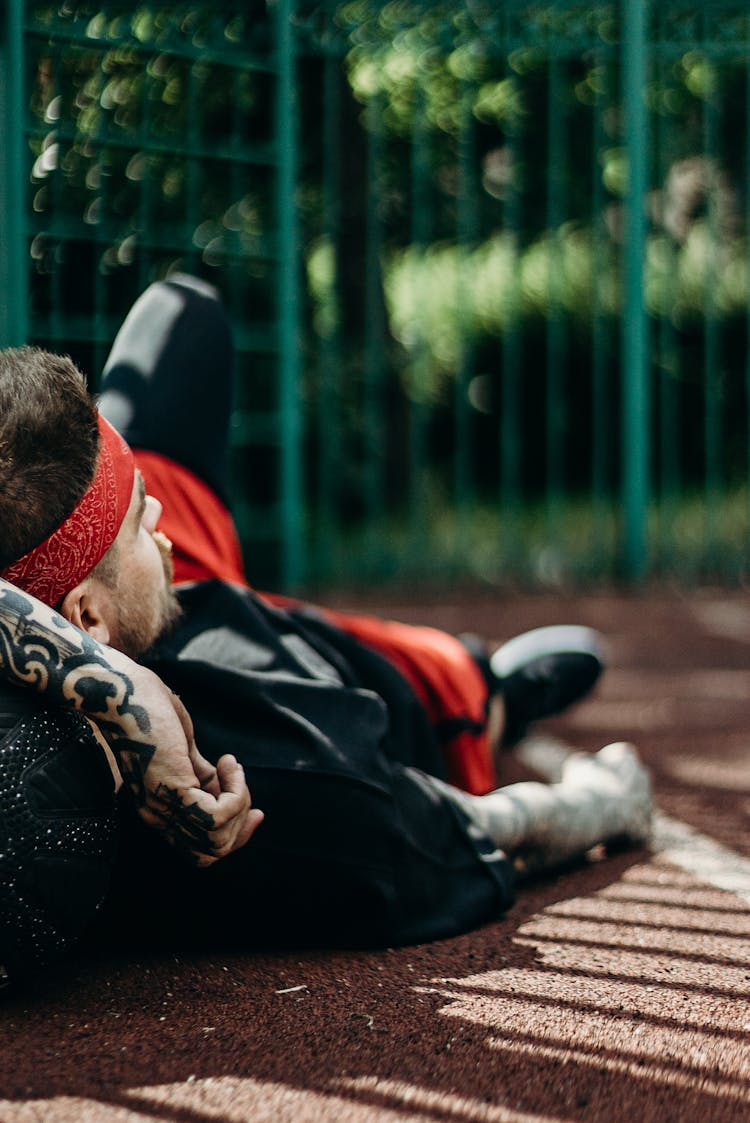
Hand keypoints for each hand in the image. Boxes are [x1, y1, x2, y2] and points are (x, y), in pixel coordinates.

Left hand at [108, 663, 263, 865]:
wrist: (123, 695)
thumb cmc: (149, 715)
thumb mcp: (183, 751)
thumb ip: (200, 773)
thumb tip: (223, 785)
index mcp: (161, 811)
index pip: (202, 852)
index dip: (235, 836)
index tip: (257, 812)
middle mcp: (161, 817)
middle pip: (213, 852)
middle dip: (242, 825)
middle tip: (244, 786)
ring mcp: (165, 807)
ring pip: (219, 839)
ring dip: (240, 802)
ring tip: (231, 768)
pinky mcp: (174, 792)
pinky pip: (218, 815)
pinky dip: (235, 790)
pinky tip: (227, 762)